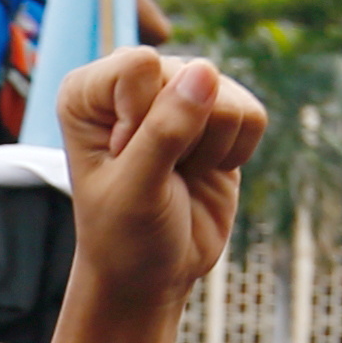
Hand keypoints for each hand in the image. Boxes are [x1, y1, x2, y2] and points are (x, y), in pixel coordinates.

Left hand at [58, 49, 264, 315]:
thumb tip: (205, 72)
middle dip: (183, 137)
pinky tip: (205, 172)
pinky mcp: (218, 114)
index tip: (126, 161)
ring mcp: (178, 94)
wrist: (152, 276)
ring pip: (225, 94)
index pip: (140, 66)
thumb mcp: (135, 190)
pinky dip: (236, 152)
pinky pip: (252, 114)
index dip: (144, 118)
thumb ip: (165, 131)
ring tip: (180, 175)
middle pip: (187, 75)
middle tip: (158, 175)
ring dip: (210, 148)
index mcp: (89, 92)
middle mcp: (133, 83)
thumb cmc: (124, 237)